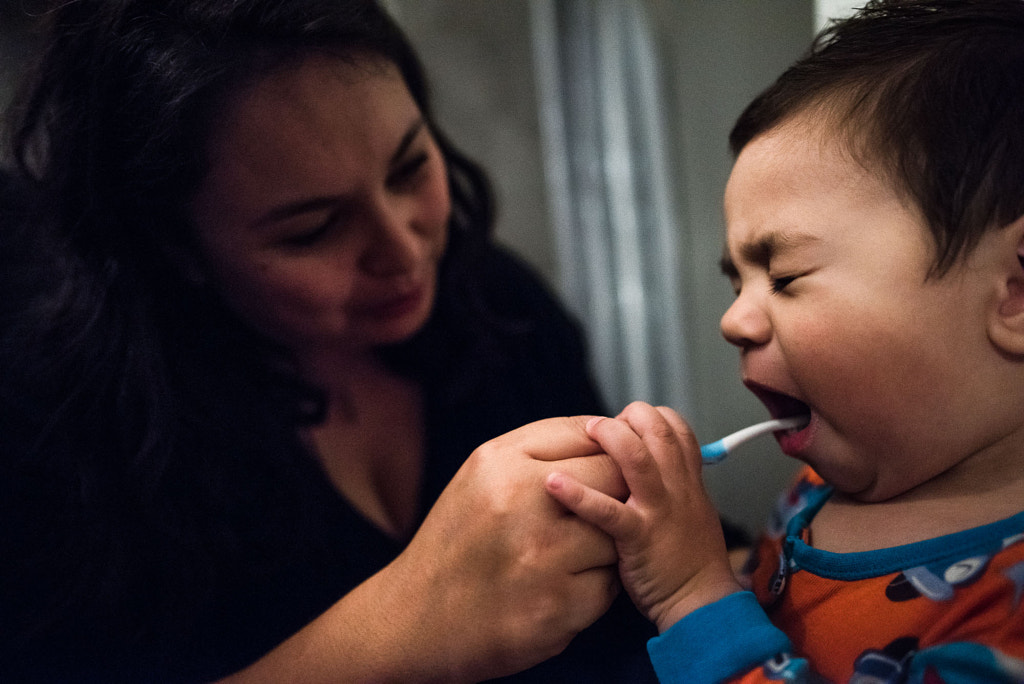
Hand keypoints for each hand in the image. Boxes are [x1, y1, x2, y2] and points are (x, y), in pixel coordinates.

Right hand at [224, 415, 625, 683]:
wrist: (416, 618)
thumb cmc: (458, 540)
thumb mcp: (483, 474)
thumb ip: (543, 447)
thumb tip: (608, 429)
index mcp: (502, 464)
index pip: (590, 436)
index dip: (608, 453)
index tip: (604, 470)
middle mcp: (521, 505)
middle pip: (614, 479)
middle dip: (615, 495)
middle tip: (592, 515)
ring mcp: (542, 559)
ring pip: (619, 535)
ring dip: (606, 545)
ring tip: (569, 554)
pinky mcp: (557, 609)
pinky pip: (609, 586)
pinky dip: (593, 588)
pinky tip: (560, 587)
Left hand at [545, 402, 740, 632]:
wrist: (702, 601)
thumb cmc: (690, 559)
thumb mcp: (692, 510)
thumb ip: (671, 483)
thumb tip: (644, 459)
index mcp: (688, 479)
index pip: (677, 427)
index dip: (651, 416)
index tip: (629, 421)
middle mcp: (676, 488)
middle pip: (657, 431)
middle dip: (628, 416)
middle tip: (599, 424)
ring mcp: (658, 510)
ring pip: (635, 459)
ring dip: (608, 437)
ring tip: (586, 433)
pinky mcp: (638, 536)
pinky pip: (606, 511)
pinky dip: (578, 494)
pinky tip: (553, 484)